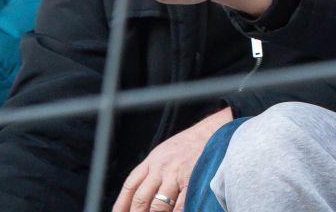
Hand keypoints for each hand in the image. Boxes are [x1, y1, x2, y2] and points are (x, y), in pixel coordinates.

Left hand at [112, 108, 232, 211]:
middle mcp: (161, 167)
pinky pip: (179, 206)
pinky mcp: (192, 180)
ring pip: (158, 206)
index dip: (121, 206)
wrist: (214, 131)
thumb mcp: (165, 152)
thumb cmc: (190, 146)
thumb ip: (151, 171)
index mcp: (152, 160)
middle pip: (141, 199)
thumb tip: (139, 196)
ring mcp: (176, 175)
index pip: (130, 186)